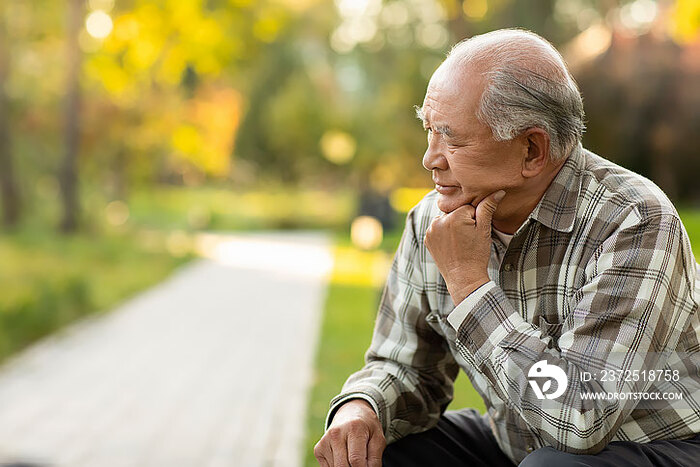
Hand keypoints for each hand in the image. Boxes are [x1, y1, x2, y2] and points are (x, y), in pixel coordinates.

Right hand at [314, 399, 385, 466]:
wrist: (350, 413)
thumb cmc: (366, 427)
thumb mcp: (378, 438)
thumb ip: (375, 458)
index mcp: (354, 428)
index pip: (356, 460)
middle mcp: (336, 433)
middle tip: (361, 464)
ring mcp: (325, 441)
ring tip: (353, 457)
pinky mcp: (318, 449)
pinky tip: (344, 457)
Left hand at [424, 190, 505, 304]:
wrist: (463, 277)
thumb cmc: (476, 254)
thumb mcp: (484, 230)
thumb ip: (488, 207)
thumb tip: (498, 191)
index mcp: (454, 216)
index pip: (467, 207)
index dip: (475, 218)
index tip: (475, 232)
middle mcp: (439, 220)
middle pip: (455, 211)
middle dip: (462, 220)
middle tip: (467, 238)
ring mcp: (430, 230)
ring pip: (446, 219)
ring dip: (452, 225)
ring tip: (459, 242)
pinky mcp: (427, 238)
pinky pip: (437, 228)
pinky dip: (444, 233)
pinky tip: (451, 244)